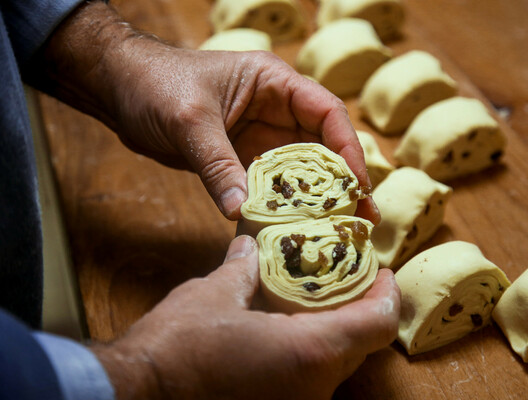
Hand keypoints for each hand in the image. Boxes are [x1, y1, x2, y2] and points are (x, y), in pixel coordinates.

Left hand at [39, 1, 378, 222]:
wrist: (118, 89)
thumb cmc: (154, 84)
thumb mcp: (189, 121)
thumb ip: (218, 165)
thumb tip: (243, 212)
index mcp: (274, 83)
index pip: (326, 113)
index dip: (348, 149)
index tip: (359, 186)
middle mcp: (276, 110)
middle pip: (323, 147)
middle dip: (345, 182)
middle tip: (365, 218)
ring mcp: (260, 137)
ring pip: (301, 171)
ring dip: (320, 199)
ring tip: (343, 231)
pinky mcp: (243, 160)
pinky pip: (272, 186)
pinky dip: (284, 206)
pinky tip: (297, 229)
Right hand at [93, 235, 400, 399]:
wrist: (138, 396)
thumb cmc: (176, 349)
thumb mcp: (213, 294)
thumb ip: (242, 268)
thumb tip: (249, 247)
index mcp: (309, 352)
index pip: (377, 323)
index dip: (386, 293)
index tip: (381, 272)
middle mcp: (313, 388)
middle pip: (361, 344)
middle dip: (359, 307)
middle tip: (348, 276)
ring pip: (336, 364)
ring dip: (335, 331)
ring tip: (317, 298)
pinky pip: (310, 380)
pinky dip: (310, 352)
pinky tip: (288, 329)